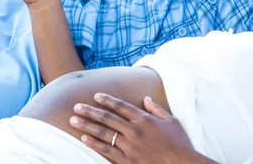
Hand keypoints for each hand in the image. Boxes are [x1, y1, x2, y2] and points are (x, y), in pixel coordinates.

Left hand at [70, 93, 202, 163]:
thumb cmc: (179, 143)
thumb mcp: (172, 121)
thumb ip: (156, 109)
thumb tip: (146, 98)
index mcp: (145, 119)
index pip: (122, 106)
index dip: (108, 100)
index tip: (96, 95)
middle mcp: (135, 131)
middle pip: (108, 118)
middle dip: (90, 111)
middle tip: (76, 107)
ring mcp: (130, 146)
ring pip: (104, 133)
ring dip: (87, 126)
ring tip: (73, 121)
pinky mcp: (127, 161)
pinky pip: (106, 151)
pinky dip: (94, 144)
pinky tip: (84, 138)